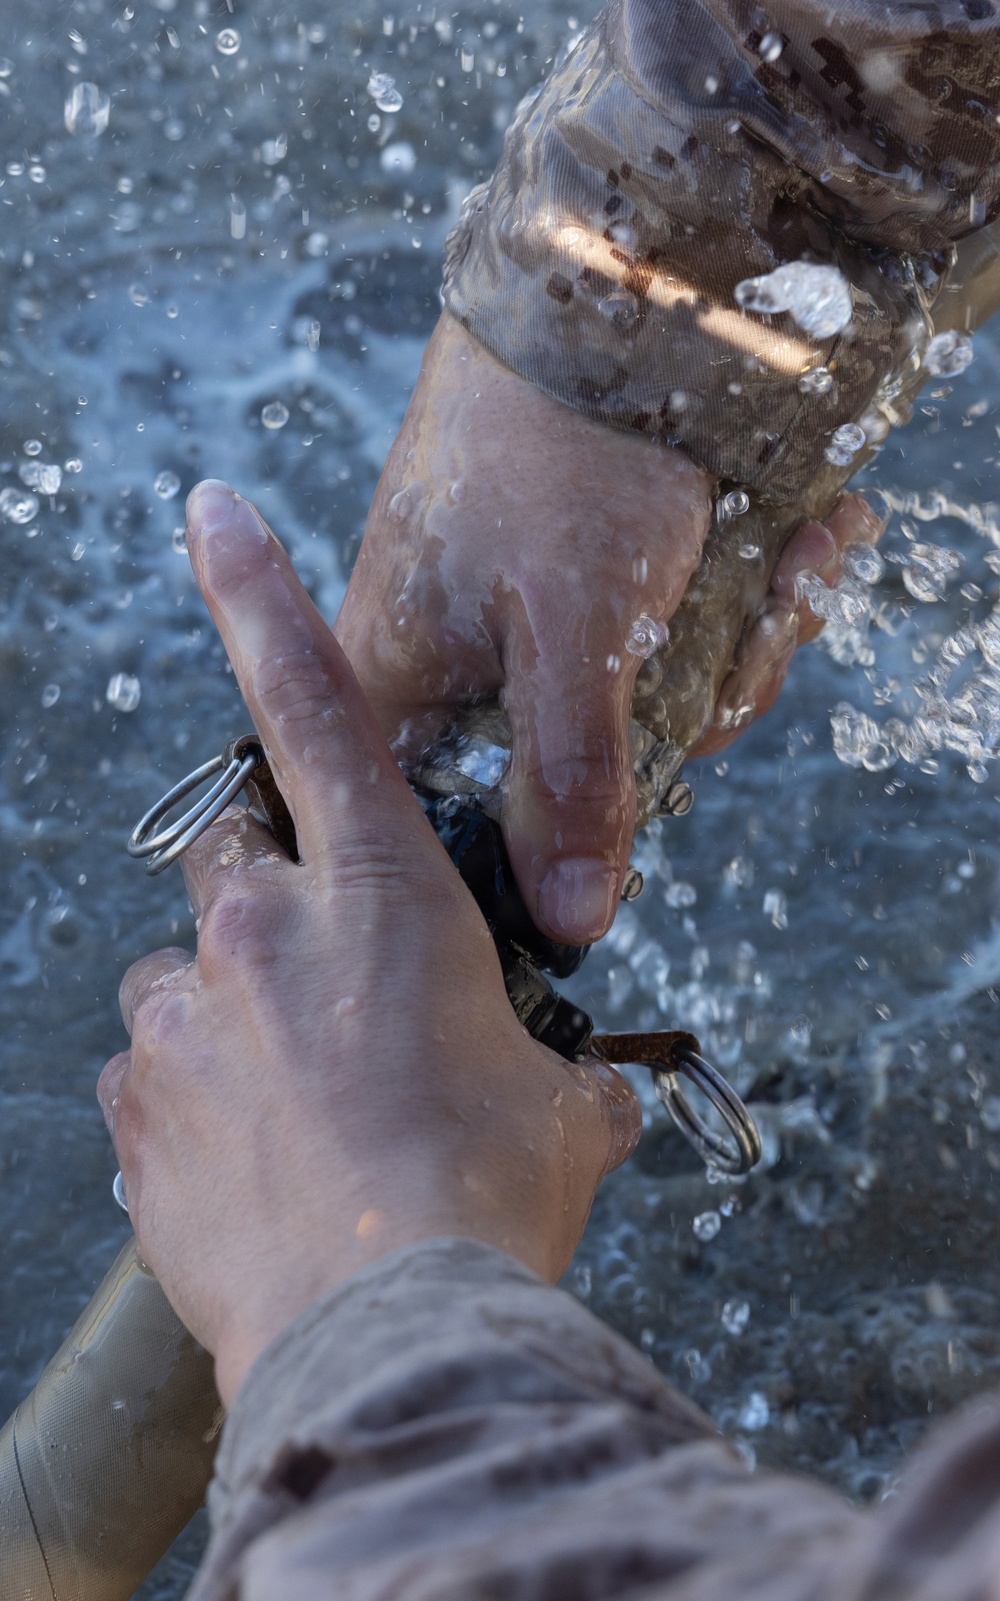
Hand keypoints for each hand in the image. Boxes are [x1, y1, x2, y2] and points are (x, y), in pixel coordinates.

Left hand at [97, 482, 638, 1406]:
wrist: (387, 1332)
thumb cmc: (488, 1203)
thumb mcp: (561, 1120)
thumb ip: (566, 1083)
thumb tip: (596, 1102)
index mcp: (379, 898)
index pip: (315, 706)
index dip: (260, 595)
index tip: (211, 510)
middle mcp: (260, 933)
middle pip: (225, 849)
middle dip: (262, 885)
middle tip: (314, 971)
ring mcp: (182, 1021)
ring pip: (180, 971)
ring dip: (225, 1009)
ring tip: (291, 1102)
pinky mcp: (133, 1116)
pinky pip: (147, 1074)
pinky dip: (189, 1099)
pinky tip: (250, 1167)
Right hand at [336, 313, 881, 941]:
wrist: (622, 281)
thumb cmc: (558, 451)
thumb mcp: (574, 633)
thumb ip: (571, 785)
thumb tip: (571, 923)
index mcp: (399, 687)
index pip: (445, 832)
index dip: (544, 847)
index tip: (626, 812)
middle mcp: (459, 666)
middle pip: (582, 778)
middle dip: (691, 708)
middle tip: (744, 634)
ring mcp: (535, 623)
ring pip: (652, 709)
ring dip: (745, 641)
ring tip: (793, 553)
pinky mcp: (602, 583)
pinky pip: (684, 637)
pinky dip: (754, 594)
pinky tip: (799, 535)